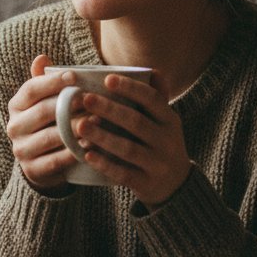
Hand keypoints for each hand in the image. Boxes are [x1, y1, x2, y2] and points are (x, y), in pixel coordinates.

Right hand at [6, 54, 79, 190]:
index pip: (31, 89)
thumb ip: (44, 81)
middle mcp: (14, 127)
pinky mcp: (32, 169)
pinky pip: (56, 160)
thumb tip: (42, 57)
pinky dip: (75, 151)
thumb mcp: (44, 101)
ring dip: (76, 128)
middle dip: (69, 104)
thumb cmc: (49, 123)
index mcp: (16, 105)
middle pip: (43, 111)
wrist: (41, 162)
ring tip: (98, 120)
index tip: (74, 76)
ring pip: (51, 136)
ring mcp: (21, 150)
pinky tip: (92, 144)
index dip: (52, 82)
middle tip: (92, 99)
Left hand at [74, 72, 190, 207]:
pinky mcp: (147, 184)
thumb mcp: (165, 121)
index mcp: (169, 120)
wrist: (176, 185)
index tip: (107, 79)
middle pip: (137, 122)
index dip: (131, 88)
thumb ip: (156, 98)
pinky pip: (123, 173)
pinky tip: (86, 155)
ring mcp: (158, 164)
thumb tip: (151, 70)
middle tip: (85, 99)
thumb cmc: (161, 143)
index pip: (152, 99)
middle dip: (110, 110)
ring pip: (129, 149)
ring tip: (80, 125)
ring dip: (103, 137)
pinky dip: (105, 164)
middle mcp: (167, 141)